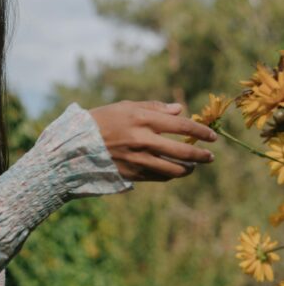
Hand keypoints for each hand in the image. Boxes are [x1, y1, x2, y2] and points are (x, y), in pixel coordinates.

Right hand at [89, 100, 216, 181]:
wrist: (74, 145)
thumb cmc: (100, 121)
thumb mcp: (124, 107)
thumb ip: (153, 107)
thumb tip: (178, 109)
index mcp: (142, 119)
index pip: (181, 125)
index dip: (200, 131)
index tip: (212, 136)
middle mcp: (143, 140)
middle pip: (182, 150)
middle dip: (201, 155)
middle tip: (210, 156)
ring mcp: (138, 159)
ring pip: (173, 169)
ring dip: (188, 168)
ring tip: (193, 166)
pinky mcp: (132, 174)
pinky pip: (158, 177)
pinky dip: (169, 175)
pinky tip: (173, 172)